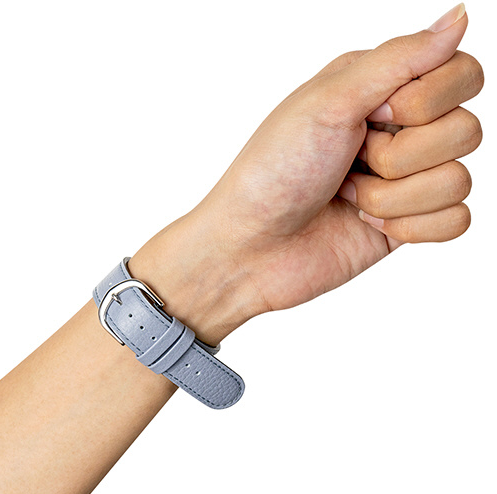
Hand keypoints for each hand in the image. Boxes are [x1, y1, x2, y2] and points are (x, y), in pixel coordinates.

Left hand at [130, 5, 482, 344]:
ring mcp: (406, 181)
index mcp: (380, 90)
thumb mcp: (328, 101)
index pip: (462, 74)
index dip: (425, 101)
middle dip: (398, 156)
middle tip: (351, 162)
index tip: (372, 117)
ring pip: (457, 181)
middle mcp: (399, 132)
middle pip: (465, 130)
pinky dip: (408, 228)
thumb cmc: (274, 171)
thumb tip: (458, 18)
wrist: (252, 246)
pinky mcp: (410, 225)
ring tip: (348, 197)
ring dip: (392, 197)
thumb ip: (398, 59)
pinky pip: (456, 221)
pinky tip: (366, 223)